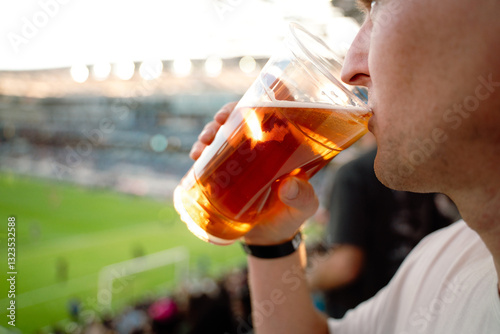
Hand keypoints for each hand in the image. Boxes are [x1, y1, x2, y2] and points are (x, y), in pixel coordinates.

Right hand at [190, 102, 318, 245]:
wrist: (269, 239)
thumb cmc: (290, 217)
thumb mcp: (303, 207)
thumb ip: (302, 198)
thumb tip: (289, 186)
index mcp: (281, 148)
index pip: (270, 114)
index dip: (257, 101)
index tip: (243, 102)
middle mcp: (257, 148)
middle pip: (239, 120)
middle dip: (224, 116)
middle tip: (217, 122)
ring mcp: (238, 160)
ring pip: (221, 137)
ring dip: (208, 133)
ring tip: (203, 142)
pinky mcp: (222, 174)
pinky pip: (208, 158)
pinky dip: (200, 153)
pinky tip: (195, 156)